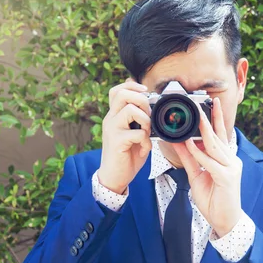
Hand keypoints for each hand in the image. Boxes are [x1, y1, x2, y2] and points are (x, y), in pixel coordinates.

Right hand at [98, 78, 151, 193]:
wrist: (114, 177)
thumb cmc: (126, 155)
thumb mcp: (133, 134)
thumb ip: (138, 120)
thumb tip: (151, 107)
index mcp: (114, 116)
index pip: (117, 90)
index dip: (132, 85)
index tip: (146, 91)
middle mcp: (110, 119)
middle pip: (122, 94)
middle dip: (142, 100)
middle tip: (148, 115)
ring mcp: (112, 130)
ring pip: (130, 110)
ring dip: (145, 120)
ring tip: (146, 133)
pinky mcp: (117, 141)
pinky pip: (138, 133)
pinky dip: (146, 141)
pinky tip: (144, 149)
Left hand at [173, 97, 243, 237]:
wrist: (224, 221)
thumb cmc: (213, 199)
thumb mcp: (197, 175)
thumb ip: (189, 159)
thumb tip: (179, 142)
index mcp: (225, 159)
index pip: (220, 135)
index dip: (216, 118)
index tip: (210, 104)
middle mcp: (231, 160)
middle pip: (219, 136)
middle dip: (211, 118)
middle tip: (203, 103)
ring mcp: (231, 168)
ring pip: (215, 146)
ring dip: (205, 131)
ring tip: (197, 117)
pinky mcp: (227, 178)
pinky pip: (211, 163)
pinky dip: (200, 153)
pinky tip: (191, 145)